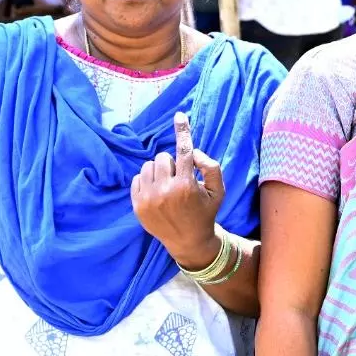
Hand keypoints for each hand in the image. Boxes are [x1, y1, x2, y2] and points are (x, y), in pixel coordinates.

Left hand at [131, 112, 225, 267]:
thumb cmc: (205, 212)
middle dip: (172, 164)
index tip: (179, 115)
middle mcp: (165, 191)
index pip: (184, 151)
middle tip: (180, 179)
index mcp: (186, 186)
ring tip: (168, 186)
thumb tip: (192, 152)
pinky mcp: (137, 205)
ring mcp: (148, 198)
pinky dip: (147, 181)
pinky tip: (157, 194)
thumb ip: (211, 167)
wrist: (188, 241)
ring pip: (148, 166)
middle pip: (163, 157)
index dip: (183, 131)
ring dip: (159, 172)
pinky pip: (137, 178)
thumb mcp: (218, 191)